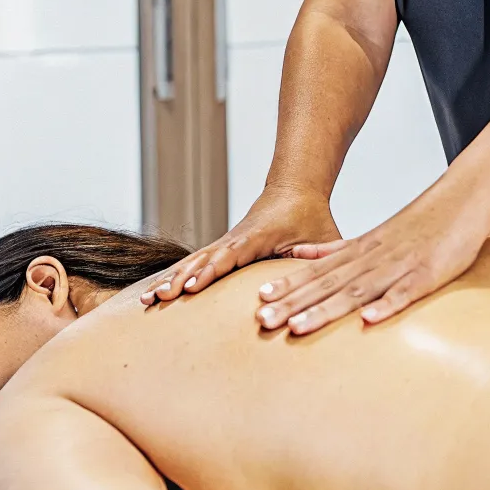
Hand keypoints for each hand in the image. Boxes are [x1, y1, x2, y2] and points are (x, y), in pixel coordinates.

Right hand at [142, 188, 339, 304]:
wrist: (296, 189)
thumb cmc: (312, 216)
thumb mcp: (325, 237)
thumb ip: (328, 256)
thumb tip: (341, 276)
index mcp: (257, 237)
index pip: (230, 256)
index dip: (212, 271)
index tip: (193, 286)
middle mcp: (235, 239)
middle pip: (202, 260)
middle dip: (180, 280)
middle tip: (160, 298)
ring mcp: (225, 244)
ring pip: (192, 262)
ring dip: (170, 280)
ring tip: (148, 300)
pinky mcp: (222, 249)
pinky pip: (194, 264)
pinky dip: (174, 278)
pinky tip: (155, 294)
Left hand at [254, 198, 487, 334]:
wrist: (460, 202)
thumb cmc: (417, 225)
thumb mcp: (369, 236)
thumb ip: (334, 249)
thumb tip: (298, 255)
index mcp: (358, 251)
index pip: (316, 272)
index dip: (287, 287)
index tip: (258, 302)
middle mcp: (372, 259)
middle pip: (327, 285)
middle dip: (294, 304)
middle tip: (263, 321)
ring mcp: (398, 267)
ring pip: (357, 291)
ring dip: (326, 310)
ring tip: (297, 327)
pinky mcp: (427, 275)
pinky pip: (405, 294)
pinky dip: (386, 306)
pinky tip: (367, 321)